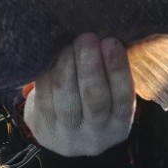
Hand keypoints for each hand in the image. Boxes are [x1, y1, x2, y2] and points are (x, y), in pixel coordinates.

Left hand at [22, 32, 134, 155]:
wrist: (63, 135)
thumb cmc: (92, 102)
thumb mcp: (110, 98)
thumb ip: (112, 71)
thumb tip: (110, 31)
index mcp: (119, 123)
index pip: (123, 97)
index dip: (117, 69)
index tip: (111, 42)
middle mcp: (96, 132)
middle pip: (94, 99)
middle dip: (90, 66)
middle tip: (87, 38)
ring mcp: (68, 131)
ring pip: (66, 98)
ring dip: (67, 67)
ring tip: (69, 45)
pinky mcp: (44, 126)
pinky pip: (44, 96)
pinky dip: (47, 73)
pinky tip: (51, 56)